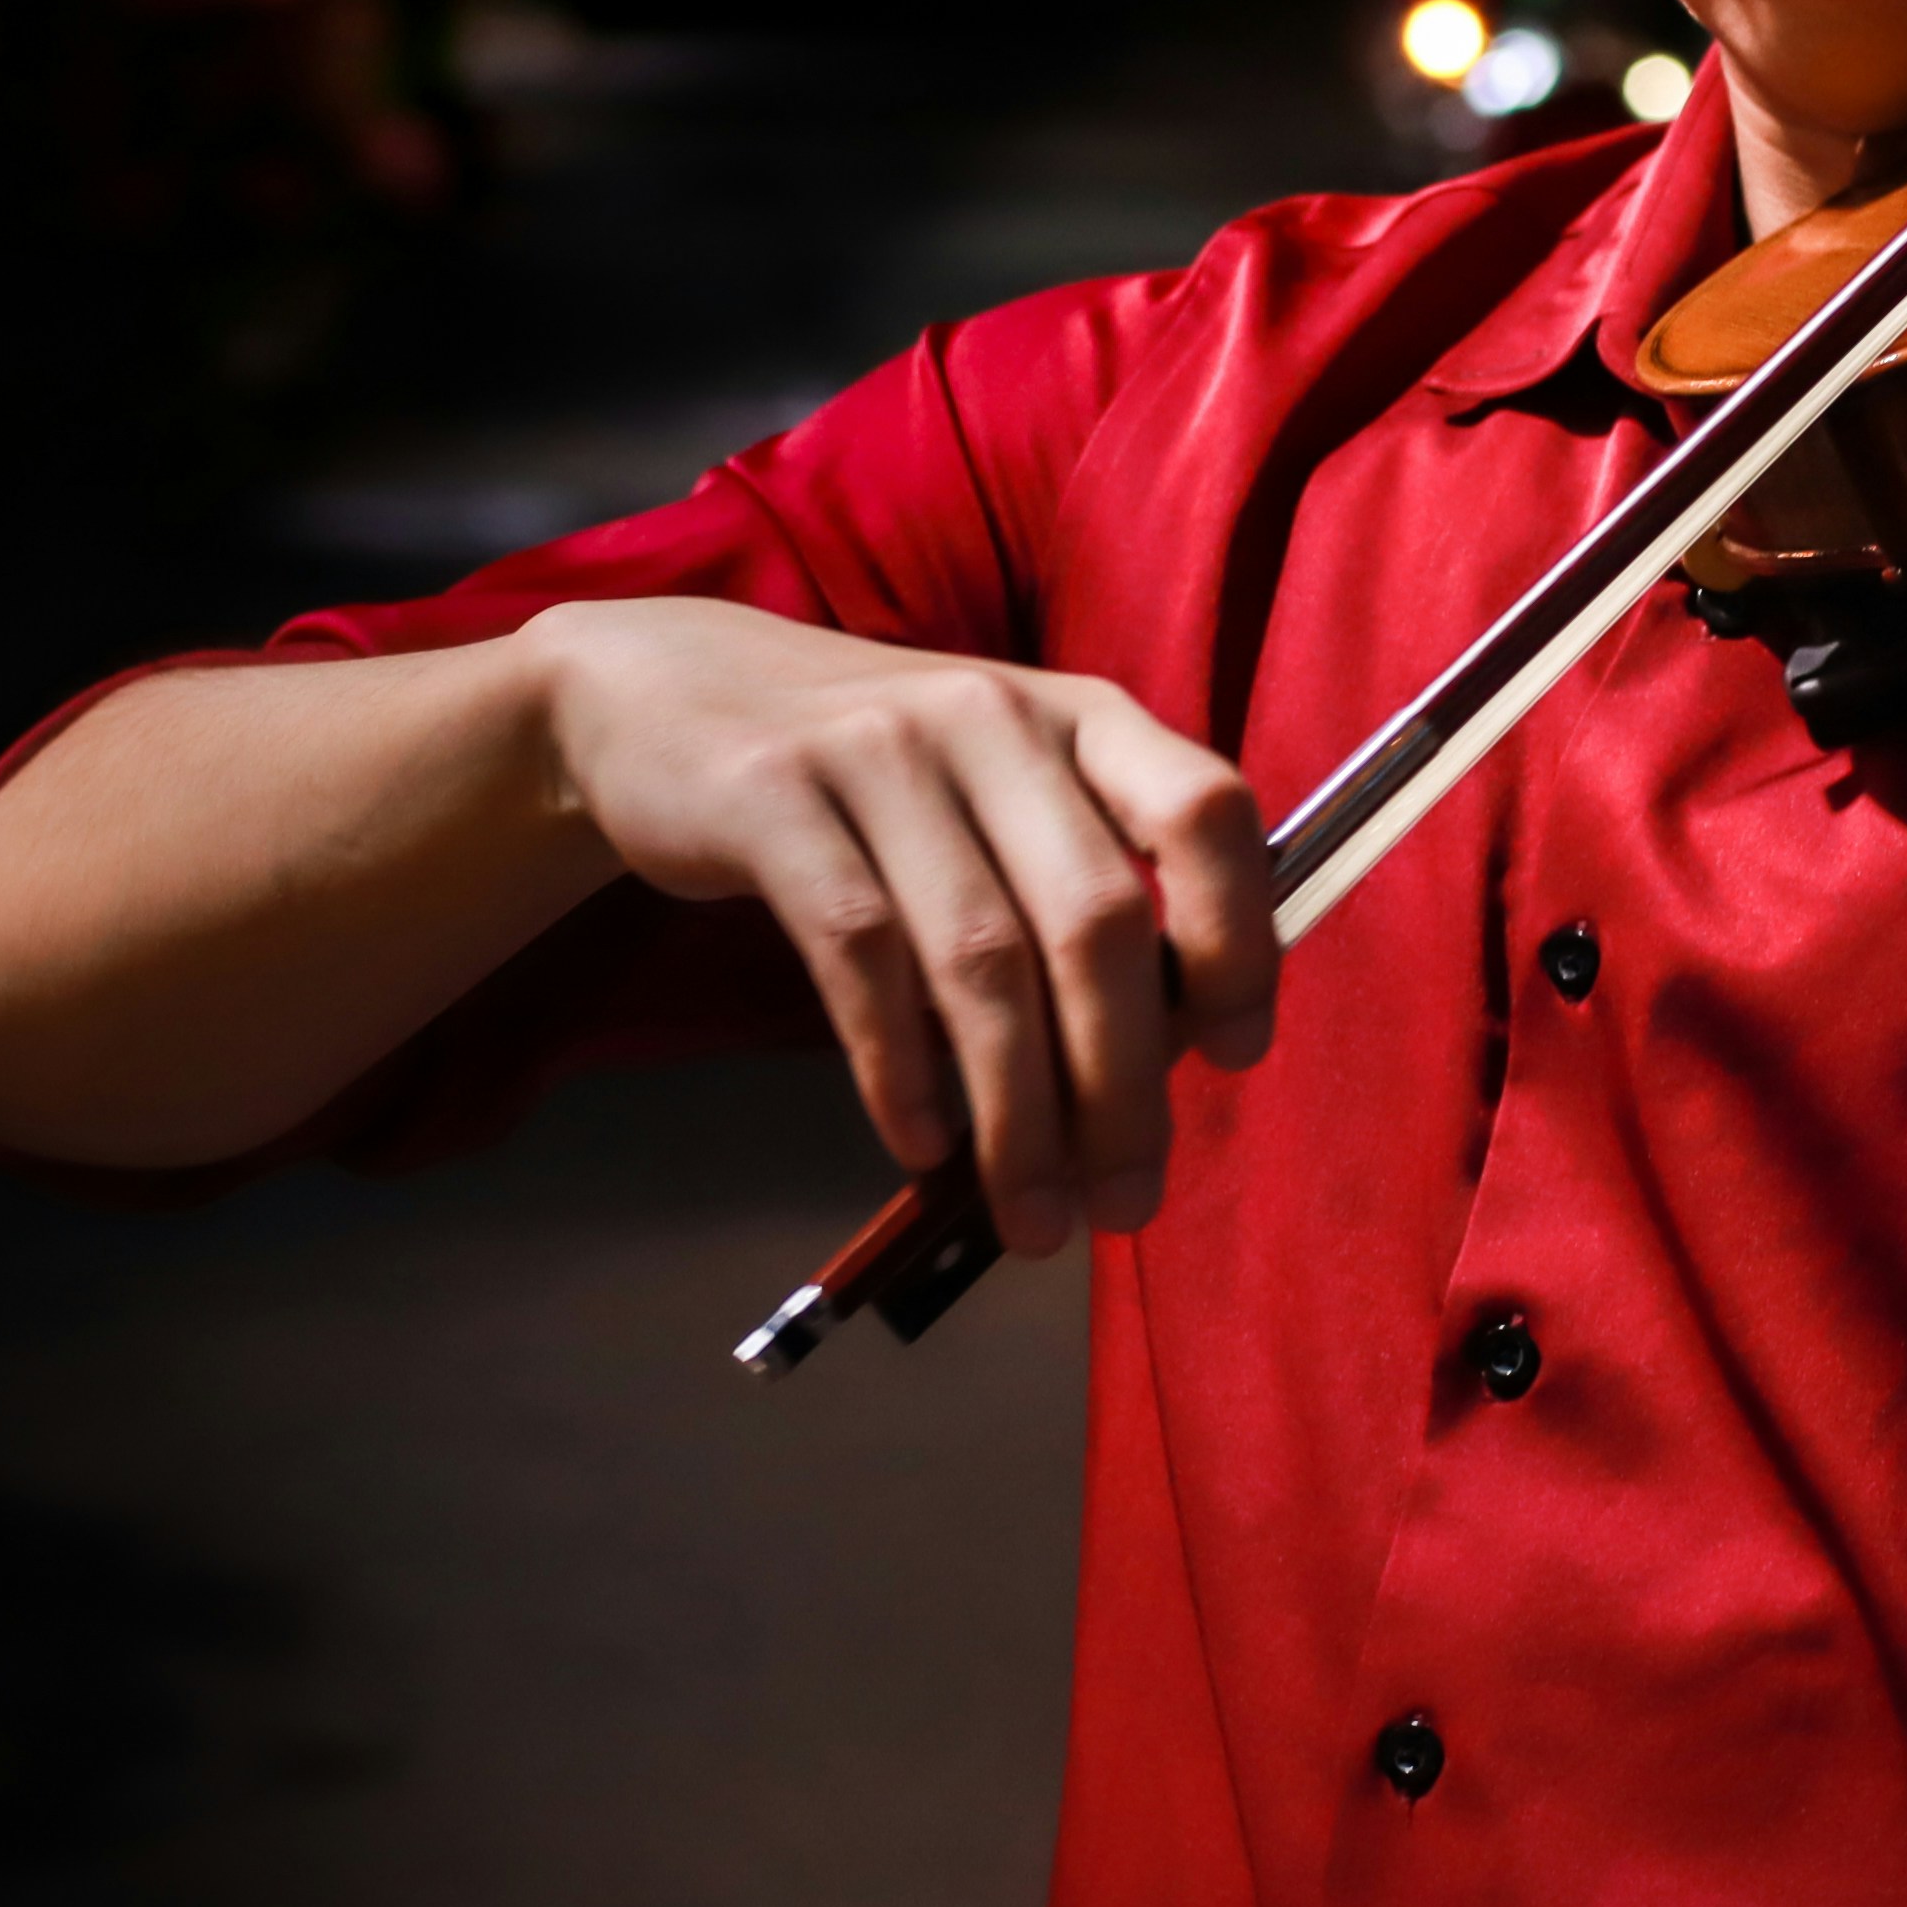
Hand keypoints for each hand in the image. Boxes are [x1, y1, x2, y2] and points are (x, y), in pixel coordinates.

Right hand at [521, 600, 1273, 1256]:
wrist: (668, 692)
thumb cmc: (876, 775)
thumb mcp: (1001, 790)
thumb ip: (1084, 887)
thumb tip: (1166, 1060)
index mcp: (1083, 716)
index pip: (1206, 812)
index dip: (1238, 938)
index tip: (1237, 1054)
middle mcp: (995, 717)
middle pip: (1096, 919)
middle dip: (1123, 1084)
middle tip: (1125, 1200)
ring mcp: (881, 750)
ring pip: (981, 958)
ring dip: (1019, 1113)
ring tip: (1032, 1214)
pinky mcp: (774, 797)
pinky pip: (859, 957)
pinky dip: (898, 1069)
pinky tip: (921, 1141)